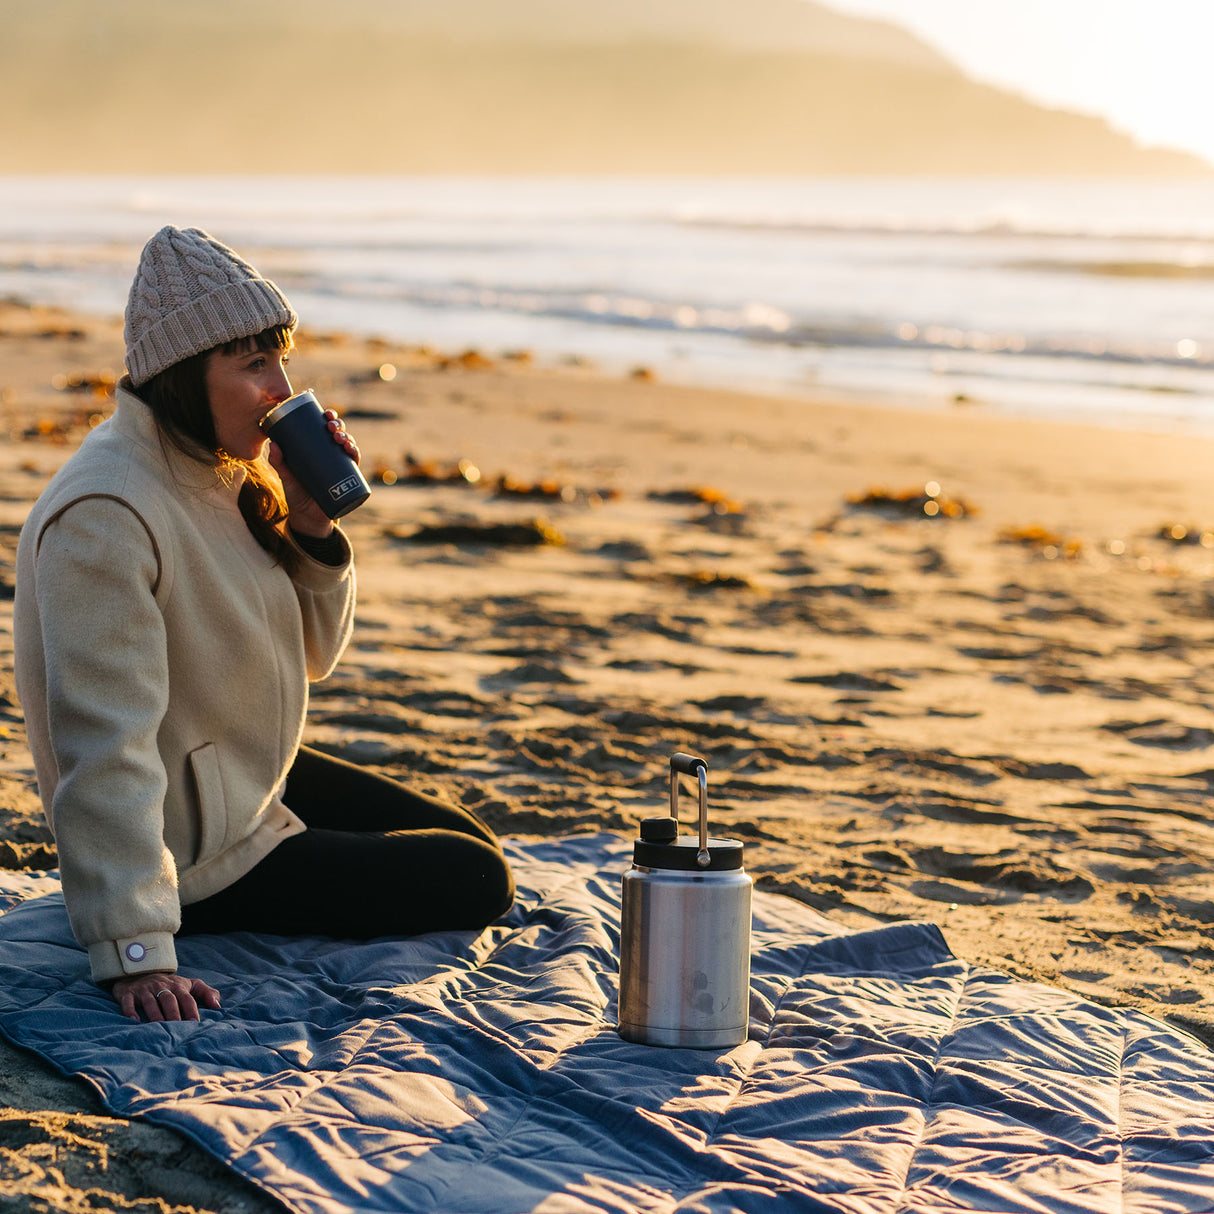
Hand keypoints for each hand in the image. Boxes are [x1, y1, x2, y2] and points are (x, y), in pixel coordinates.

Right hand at [111, 971, 220, 1021]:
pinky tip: (134, 1021)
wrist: (141, 972)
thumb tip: (218, 1006)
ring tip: (160, 1028)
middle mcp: (161, 986)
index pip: (187, 998)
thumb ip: (206, 992)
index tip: (195, 1023)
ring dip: (155, 1015)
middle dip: (174, 1014)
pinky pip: (128, 1002)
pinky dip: (130, 1011)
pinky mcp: (129, 994)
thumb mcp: (190, 984)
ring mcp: (144, 990)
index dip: (191, 1010)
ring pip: (150, 1002)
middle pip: (169, 1000)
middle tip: (177, 1028)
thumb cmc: (170, 985)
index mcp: (178, 986)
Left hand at [267, 410, 360, 537]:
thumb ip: (278, 462)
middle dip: (338, 425)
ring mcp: (340, 466)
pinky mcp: (347, 479)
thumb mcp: (285, 476)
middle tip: (331, 427)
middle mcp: (330, 454)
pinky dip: (355, 454)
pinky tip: (352, 450)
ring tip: (339, 439)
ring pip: (348, 445)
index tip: (326, 412)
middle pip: (338, 433)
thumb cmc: (296, 493)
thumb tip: (273, 443)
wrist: (307, 517)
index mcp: (317, 448)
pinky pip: (354, 464)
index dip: (328, 417)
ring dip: (348, 438)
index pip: (324, 428)